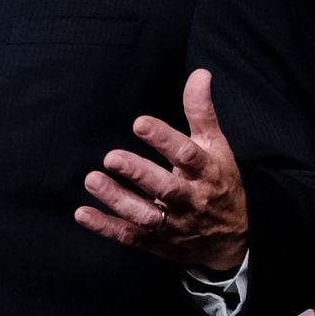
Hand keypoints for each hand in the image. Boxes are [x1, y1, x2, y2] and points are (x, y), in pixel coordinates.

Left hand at [75, 69, 247, 271]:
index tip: (139, 123)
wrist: (231, 240)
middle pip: (167, 188)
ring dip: (117, 200)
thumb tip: (199, 74)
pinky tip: (82, 213)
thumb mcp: (216, 146)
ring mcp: (173, 224)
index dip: (164, 139)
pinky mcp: (157, 242)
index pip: (187, 155)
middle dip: (139, 174)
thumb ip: (201, 112)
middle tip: (111, 157)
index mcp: (206, 172)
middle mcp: (191, 200)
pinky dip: (106, 227)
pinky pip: (130, 237)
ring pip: (146, 215)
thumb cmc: (219, 183)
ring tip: (92, 179)